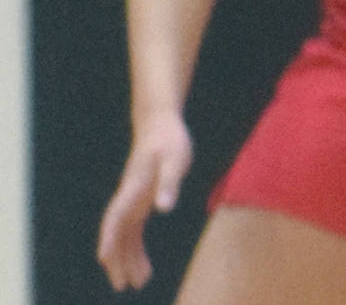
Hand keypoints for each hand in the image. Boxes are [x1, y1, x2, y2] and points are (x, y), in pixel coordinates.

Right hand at [96, 112, 192, 290]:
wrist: (160, 125)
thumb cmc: (169, 140)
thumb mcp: (175, 159)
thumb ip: (169, 183)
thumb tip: (163, 208)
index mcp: (133, 188)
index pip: (116, 217)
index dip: (110, 237)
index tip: (104, 258)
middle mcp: (128, 198)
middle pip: (116, 234)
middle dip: (117, 260)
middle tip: (122, 286)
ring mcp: (133, 202)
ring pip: (125, 237)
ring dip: (128, 260)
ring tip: (138, 283)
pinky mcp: (141, 202)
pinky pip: (134, 232)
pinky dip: (137, 249)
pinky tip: (144, 266)